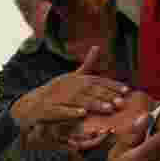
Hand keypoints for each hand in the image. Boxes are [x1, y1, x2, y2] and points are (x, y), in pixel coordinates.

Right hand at [10, 46, 129, 139]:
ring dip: (95, 104)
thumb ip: (87, 64)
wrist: (32, 103)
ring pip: (81, 100)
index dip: (113, 86)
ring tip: (108, 109)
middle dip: (108, 96)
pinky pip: (63, 110)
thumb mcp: (72, 76)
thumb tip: (97, 46)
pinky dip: (72, 112)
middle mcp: (71, 86)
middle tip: (122, 102)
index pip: (99, 81)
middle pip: (92, 91)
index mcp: (78, 79)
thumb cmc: (57, 89)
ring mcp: (60, 97)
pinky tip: (83, 114)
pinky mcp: (51, 108)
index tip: (127, 91)